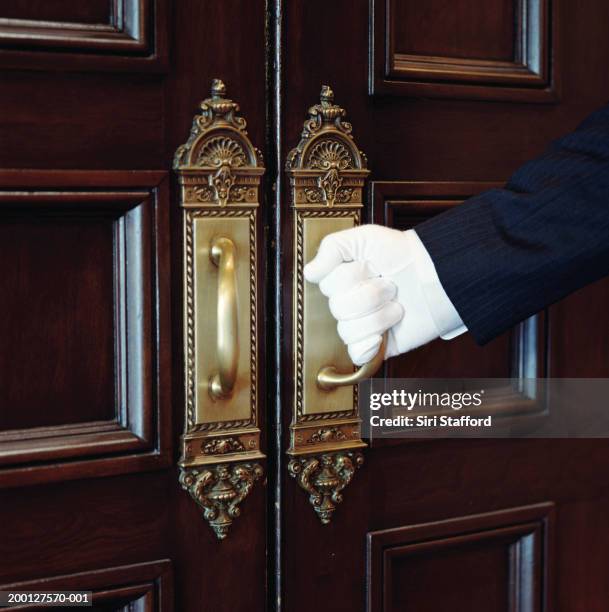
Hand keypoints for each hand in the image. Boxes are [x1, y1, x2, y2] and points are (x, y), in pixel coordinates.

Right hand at [304, 225, 443, 364]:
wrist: (440, 279)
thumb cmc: (404, 256)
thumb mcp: (366, 237)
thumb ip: (332, 247)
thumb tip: (309, 272)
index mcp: (342, 280)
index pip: (327, 285)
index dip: (351, 275)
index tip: (370, 265)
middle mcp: (349, 304)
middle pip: (338, 307)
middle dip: (370, 293)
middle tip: (390, 284)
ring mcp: (361, 326)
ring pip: (348, 329)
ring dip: (379, 315)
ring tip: (397, 304)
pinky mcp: (375, 347)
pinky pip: (356, 353)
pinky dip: (370, 344)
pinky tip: (385, 332)